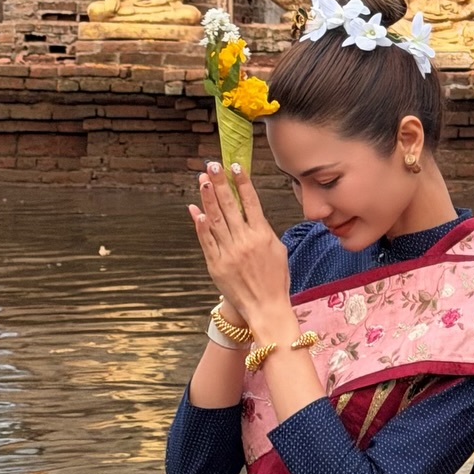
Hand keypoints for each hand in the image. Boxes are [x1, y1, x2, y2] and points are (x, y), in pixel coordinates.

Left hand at [189, 164, 294, 341]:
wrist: (266, 307)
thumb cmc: (276, 279)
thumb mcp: (278, 250)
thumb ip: (265, 230)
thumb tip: (254, 214)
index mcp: (262, 235)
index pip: (251, 202)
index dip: (242, 182)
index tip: (235, 166)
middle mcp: (245, 241)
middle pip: (230, 206)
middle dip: (220, 183)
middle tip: (212, 165)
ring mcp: (229, 252)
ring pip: (216, 219)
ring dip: (208, 198)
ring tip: (202, 180)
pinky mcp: (216, 264)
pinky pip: (206, 241)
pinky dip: (200, 225)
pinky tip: (195, 210)